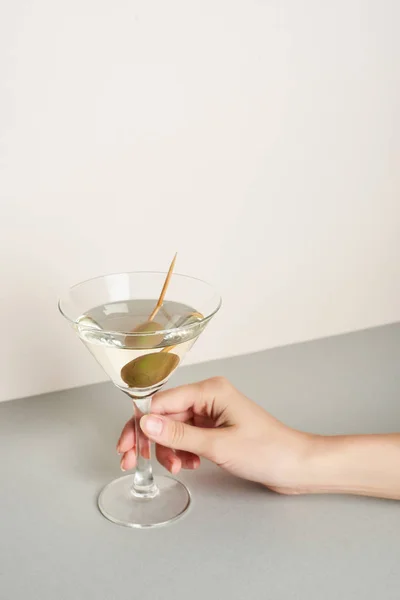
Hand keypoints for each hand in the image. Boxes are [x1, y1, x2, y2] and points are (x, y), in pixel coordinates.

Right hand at [117, 377, 310, 492]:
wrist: (297, 465)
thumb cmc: (267, 450)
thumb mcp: (218, 446)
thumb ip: (179, 436)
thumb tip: (146, 424)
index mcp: (210, 391)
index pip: (162, 402)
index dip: (141, 424)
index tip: (127, 447)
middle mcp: (208, 397)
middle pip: (165, 415)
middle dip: (150, 440)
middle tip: (133, 462)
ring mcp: (212, 414)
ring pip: (174, 429)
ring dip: (168, 449)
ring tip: (178, 468)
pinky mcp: (216, 429)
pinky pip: (187, 437)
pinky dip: (182, 452)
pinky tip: (189, 465)